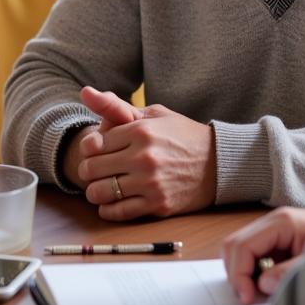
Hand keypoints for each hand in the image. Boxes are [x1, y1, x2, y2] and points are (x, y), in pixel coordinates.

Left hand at [75, 87, 215, 219]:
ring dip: (95, 191)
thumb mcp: (154, 114)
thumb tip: (85, 92)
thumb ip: (117, 106)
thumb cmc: (183, 135)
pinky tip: (110, 203)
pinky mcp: (158, 204)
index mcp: (140, 131)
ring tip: (100, 187)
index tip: (93, 151)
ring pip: (101, 192)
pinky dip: (108, 210)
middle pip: (92, 168)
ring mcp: (150, 183)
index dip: (89, 148)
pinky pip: (119, 212)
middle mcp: (143, 157)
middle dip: (87, 170)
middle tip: (93, 170)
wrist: (218, 162)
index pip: (93, 143)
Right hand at [223, 206, 304, 303]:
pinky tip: (264, 283)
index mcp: (281, 222)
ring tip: (257, 291)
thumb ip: (289, 272)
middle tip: (248, 298)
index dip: (239, 274)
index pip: (243, 246)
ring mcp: (268, 229)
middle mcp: (270, 222)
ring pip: (236, 249)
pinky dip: (249, 271)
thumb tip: (262, 285)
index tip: (246, 298)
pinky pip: (248, 253)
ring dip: (241, 273)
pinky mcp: (270, 239)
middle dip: (236, 274)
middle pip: (233, 245)